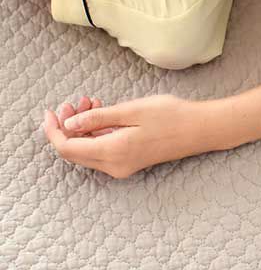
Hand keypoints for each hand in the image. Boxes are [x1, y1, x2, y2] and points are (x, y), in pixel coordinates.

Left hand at [42, 94, 203, 178]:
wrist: (201, 129)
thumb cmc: (171, 116)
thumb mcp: (132, 110)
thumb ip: (97, 118)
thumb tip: (69, 125)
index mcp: (113, 152)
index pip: (68, 147)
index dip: (53, 130)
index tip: (51, 110)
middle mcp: (114, 165)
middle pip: (75, 152)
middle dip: (67, 127)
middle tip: (74, 102)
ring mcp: (123, 167)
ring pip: (88, 151)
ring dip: (83, 129)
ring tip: (91, 103)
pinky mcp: (131, 162)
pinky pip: (102, 151)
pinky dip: (96, 133)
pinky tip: (103, 114)